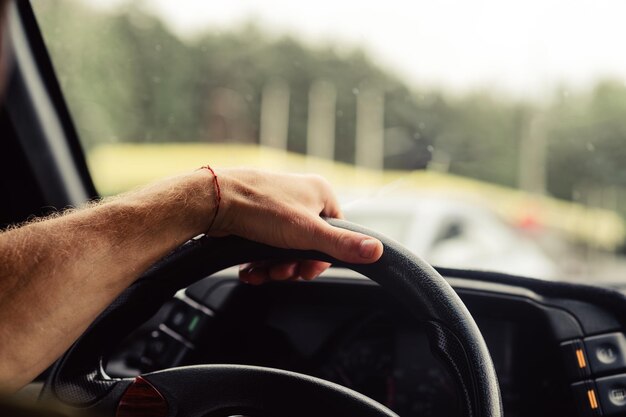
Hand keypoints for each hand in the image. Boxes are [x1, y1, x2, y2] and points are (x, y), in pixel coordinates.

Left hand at [207, 168, 382, 283]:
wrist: (213, 202)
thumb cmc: (261, 208)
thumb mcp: (308, 232)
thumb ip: (342, 245)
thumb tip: (378, 251)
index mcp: (320, 194)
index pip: (336, 234)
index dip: (321, 259)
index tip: (305, 271)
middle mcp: (300, 198)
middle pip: (308, 246)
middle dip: (292, 266)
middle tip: (280, 273)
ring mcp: (277, 208)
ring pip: (285, 249)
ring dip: (273, 268)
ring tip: (261, 272)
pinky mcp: (256, 218)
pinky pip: (265, 247)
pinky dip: (258, 263)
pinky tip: (250, 270)